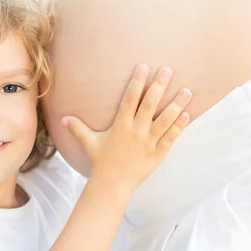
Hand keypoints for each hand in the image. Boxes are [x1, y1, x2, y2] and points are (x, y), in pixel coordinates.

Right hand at [61, 64, 190, 190]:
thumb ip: (77, 128)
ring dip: (177, 105)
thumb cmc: (101, 161)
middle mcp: (136, 131)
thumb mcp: (88, 142)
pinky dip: (179, 126)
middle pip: (149, 105)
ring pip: (165, 120)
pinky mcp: (158, 153)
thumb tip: (62, 119)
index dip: (137, 82)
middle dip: (159, 86)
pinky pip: (171, 138)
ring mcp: (148, 142)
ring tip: (187, 91)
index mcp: (121, 125)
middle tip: (168, 70)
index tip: (144, 67)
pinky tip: (187, 114)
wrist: (113, 184)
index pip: (130, 99)